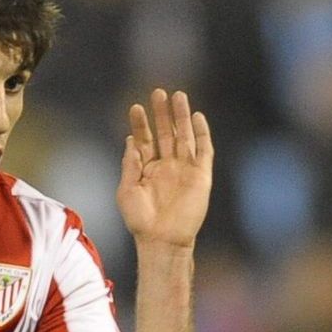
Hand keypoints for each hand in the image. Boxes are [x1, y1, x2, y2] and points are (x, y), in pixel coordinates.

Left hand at [117, 89, 212, 248]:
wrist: (161, 239)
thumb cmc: (140, 220)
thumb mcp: (128, 189)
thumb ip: (130, 164)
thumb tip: (130, 140)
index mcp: (148, 169)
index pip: (144, 140)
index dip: (140, 124)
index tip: (135, 107)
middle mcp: (167, 166)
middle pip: (165, 133)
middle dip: (161, 114)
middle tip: (158, 92)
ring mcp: (184, 169)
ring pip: (184, 136)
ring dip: (181, 117)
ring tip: (177, 95)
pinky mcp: (201, 175)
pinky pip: (204, 150)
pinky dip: (202, 133)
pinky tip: (197, 117)